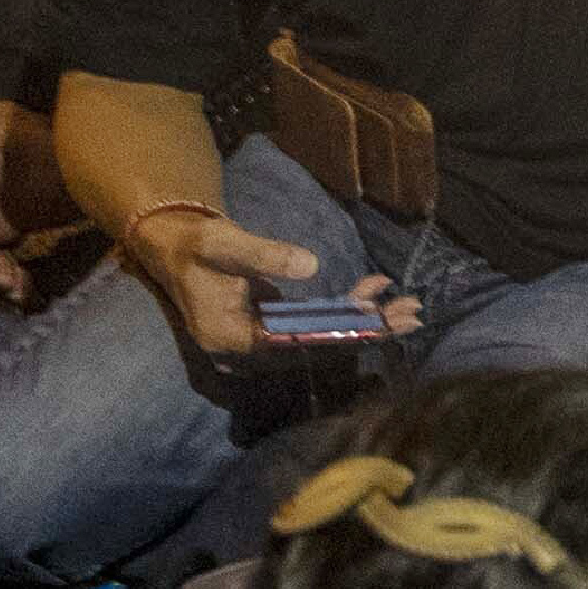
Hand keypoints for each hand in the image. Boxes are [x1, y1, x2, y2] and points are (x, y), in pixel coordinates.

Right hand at [118, 198, 416, 362]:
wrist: (175, 242)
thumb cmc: (193, 244)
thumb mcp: (222, 244)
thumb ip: (264, 256)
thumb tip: (311, 265)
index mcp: (230, 337)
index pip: (295, 343)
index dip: (339, 333)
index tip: (378, 322)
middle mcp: (248, 345)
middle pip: (315, 343)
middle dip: (366, 328)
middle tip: (413, 314)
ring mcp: (261, 335)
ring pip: (321, 332)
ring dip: (364, 319)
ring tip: (409, 306)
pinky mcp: (271, 321)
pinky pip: (315, 319)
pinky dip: (346, 305)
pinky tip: (376, 288)